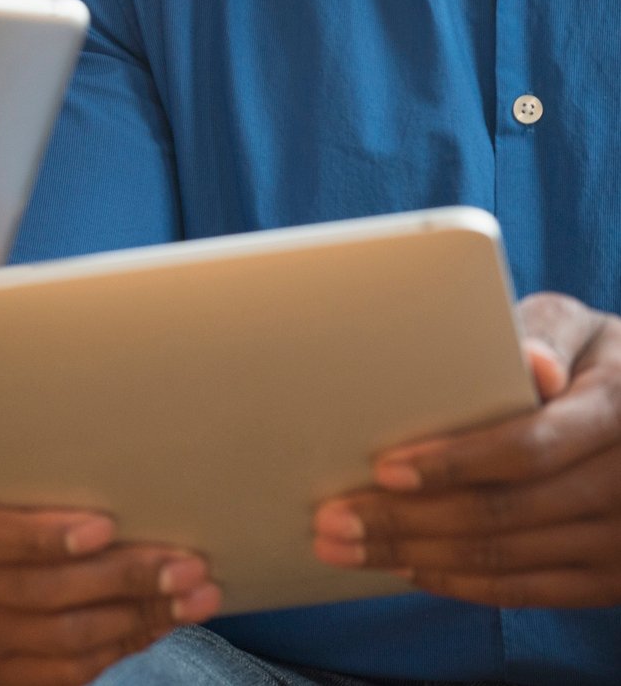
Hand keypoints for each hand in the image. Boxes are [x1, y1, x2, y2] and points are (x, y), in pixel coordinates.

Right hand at [0, 433, 219, 685]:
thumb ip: (34, 451)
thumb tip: (125, 451)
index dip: (40, 535)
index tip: (107, 525)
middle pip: (35, 589)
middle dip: (123, 578)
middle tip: (188, 564)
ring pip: (57, 637)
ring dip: (136, 617)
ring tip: (193, 596)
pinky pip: (60, 672)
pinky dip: (118, 647)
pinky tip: (158, 622)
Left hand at [312, 292, 620, 607]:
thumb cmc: (593, 362)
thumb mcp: (581, 332)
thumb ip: (546, 335)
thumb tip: (531, 364)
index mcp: (614, 410)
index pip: (527, 448)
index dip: (454, 463)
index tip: (384, 471)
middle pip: (502, 513)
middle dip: (406, 521)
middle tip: (330, 523)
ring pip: (506, 558)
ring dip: (417, 557)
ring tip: (345, 550)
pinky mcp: (614, 578)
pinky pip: (530, 591)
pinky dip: (462, 583)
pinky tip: (409, 569)